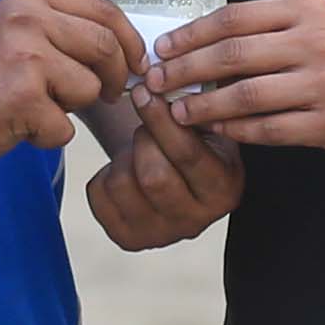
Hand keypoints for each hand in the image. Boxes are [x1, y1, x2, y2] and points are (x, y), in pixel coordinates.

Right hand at [0, 0, 136, 164]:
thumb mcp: (19, 28)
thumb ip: (64, 28)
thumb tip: (129, 50)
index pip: (105, 10)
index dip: (130, 42)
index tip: (137, 64)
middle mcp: (28, 17)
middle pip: (106, 48)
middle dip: (115, 79)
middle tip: (108, 95)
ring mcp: (25, 55)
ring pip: (89, 88)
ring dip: (71, 109)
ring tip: (36, 106)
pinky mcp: (22, 96)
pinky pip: (65, 126)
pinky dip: (48, 135)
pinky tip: (18, 125)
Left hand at [85, 100, 243, 248]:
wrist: (173, 173)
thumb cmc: (191, 140)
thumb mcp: (205, 124)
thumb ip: (194, 108)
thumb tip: (167, 86)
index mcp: (224, 190)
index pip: (188, 155)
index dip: (161, 120)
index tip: (145, 92)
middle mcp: (195, 221)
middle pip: (153, 176)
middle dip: (142, 140)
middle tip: (143, 125)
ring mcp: (160, 235)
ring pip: (123, 185)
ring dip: (123, 157)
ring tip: (137, 151)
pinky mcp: (128, 238)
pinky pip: (100, 196)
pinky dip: (104, 175)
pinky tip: (124, 171)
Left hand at [155, 0, 324, 156]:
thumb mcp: (321, 21)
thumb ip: (272, 26)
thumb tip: (207, 40)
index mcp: (305, 11)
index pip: (234, 18)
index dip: (191, 35)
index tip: (162, 48)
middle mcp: (312, 43)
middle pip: (231, 55)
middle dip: (184, 70)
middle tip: (154, 82)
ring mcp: (322, 85)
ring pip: (245, 95)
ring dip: (203, 106)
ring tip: (175, 112)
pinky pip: (270, 129)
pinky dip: (237, 130)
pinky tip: (216, 131)